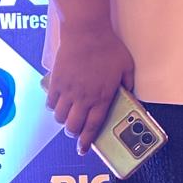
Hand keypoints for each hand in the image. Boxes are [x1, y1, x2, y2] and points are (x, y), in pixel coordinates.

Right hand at [45, 23, 134, 154]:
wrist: (87, 32)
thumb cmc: (108, 47)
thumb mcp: (127, 66)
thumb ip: (129, 84)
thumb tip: (131, 95)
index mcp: (102, 97)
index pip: (93, 127)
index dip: (87, 142)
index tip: (83, 150)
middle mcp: (84, 98)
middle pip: (73, 127)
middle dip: (74, 133)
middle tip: (77, 130)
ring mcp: (68, 91)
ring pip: (60, 118)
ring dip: (65, 120)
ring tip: (70, 115)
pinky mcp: (56, 82)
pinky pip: (51, 103)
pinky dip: (54, 107)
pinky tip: (60, 103)